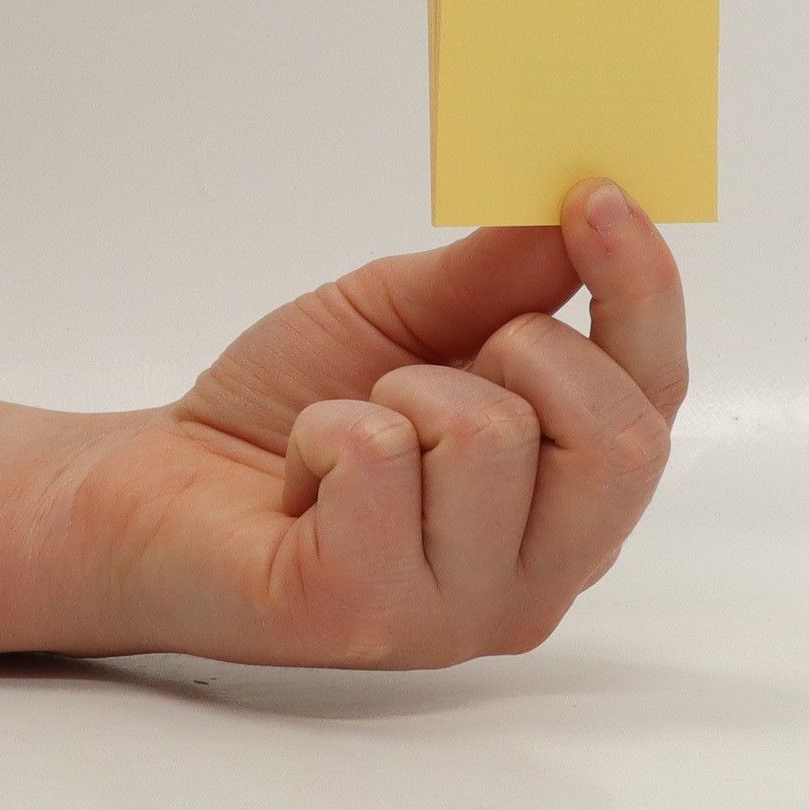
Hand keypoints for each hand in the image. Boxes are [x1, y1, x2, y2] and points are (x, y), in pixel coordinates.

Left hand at [38, 179, 688, 666]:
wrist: (152, 491)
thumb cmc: (288, 409)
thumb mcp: (403, 320)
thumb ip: (497, 280)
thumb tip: (572, 213)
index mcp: (561, 507)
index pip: (656, 407)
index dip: (643, 294)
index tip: (598, 195)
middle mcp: (534, 579)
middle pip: (620, 442)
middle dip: (531, 348)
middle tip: (439, 352)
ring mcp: (453, 612)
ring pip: (491, 436)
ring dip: (399, 388)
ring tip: (350, 421)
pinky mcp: (361, 614)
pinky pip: (379, 458)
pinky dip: (324, 426)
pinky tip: (300, 472)